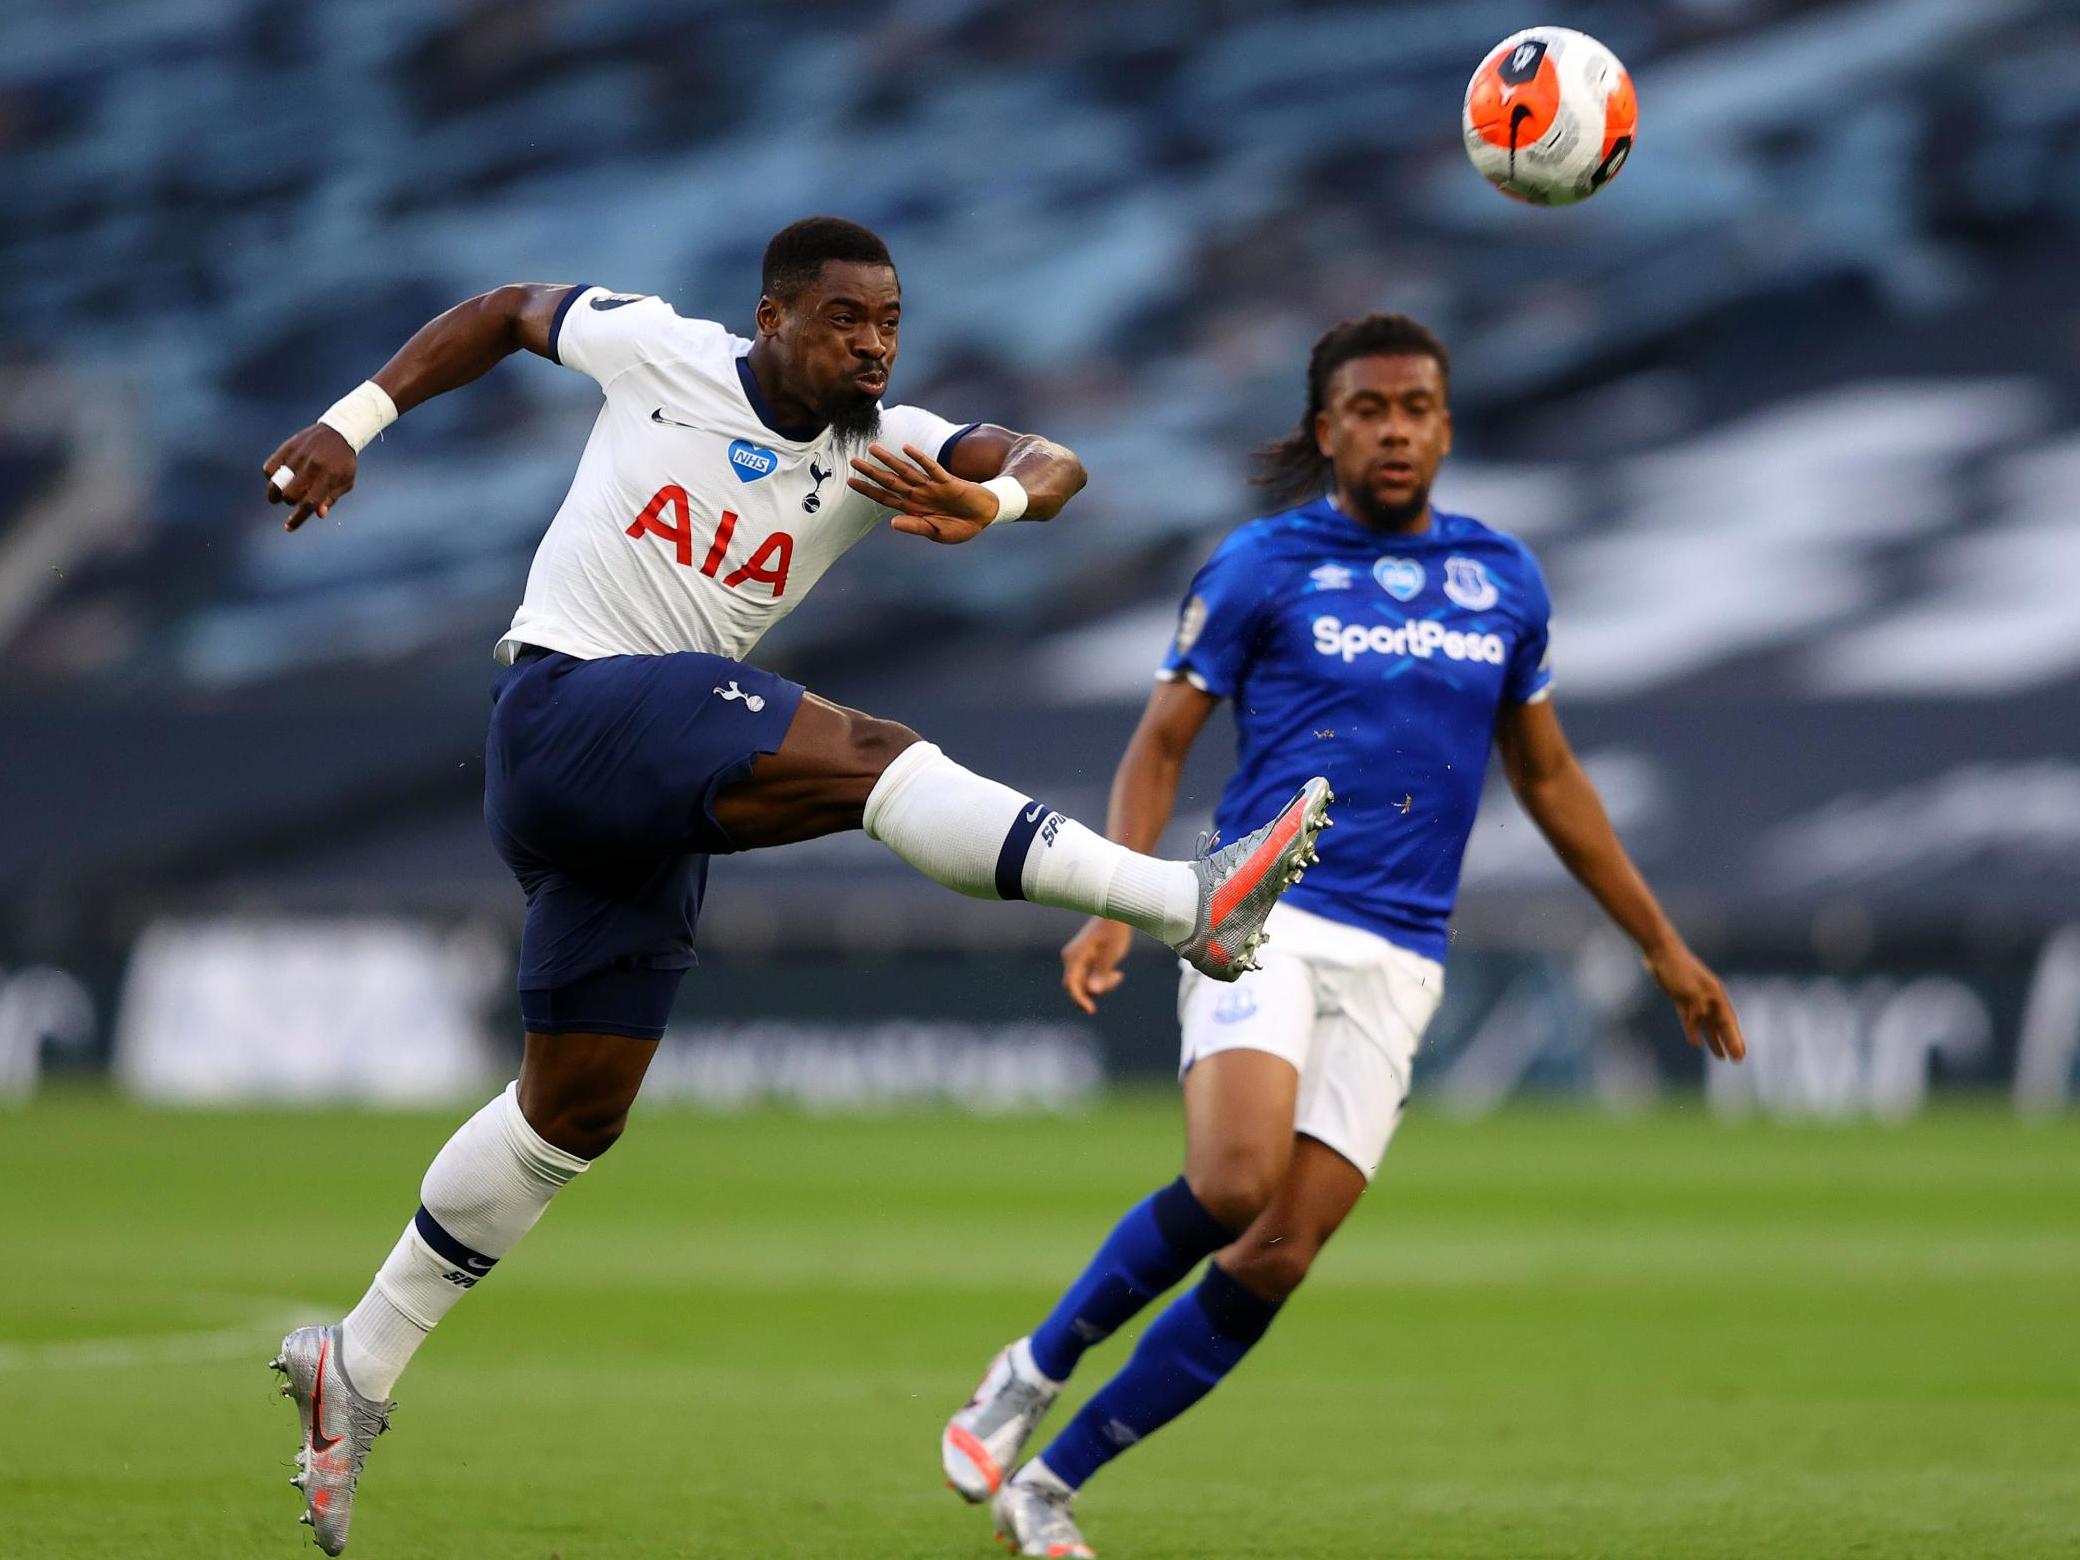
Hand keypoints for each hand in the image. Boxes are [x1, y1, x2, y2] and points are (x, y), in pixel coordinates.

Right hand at [261, 424, 356, 531]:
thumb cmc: (343, 462)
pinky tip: (276, 477)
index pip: (310, 503)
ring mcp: (298, 456)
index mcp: (329, 477)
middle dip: (289, 502)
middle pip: (290, 495)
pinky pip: (269, 468)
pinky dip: (270, 476)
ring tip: (278, 494)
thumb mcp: (346, 481)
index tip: (288, 527)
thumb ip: (331, 498)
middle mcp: (312, 466)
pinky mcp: (287, 447)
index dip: (298, 519)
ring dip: (275, 493)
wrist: (339, 431)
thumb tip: (318, 514)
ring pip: (276, 483)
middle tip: (293, 499)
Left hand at [847, 443, 998, 542]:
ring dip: (890, 460)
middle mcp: (919, 495)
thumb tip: (892, 523)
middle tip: (853, 460)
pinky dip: (920, 459)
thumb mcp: (936, 532)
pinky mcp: (948, 481)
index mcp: (914, 509)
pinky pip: (932, 468)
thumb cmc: (960, 526)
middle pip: (890, 481)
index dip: (868, 490)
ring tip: (873, 449)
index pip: (885, 497)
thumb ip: (915, 526)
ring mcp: (932, 486)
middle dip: (872, 471)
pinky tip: (907, 449)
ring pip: (906, 471)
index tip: (850, 481)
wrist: (985, 517)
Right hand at [1062, 917, 1134, 1015]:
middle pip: (1079, 986)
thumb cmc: (1115, 931)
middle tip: (1117, 977)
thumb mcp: (1112, 953)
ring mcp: (1076, 960)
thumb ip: (1101, 973)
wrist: (1116, 912)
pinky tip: (1116, 972)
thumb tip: (1093, 991)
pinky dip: (1102, 978)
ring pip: (1085, 983)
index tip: (1091, 1010)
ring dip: (1102, 984)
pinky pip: (1089, 977)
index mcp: (1074, 956)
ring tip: (1118, 974)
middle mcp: (1071, 958)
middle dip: (1098, 988)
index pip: (1070, 984)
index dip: (1079, 1000)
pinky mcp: (1083, 961)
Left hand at [1645, 943, 1745, 1061]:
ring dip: (1714, 1040)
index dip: (1734, 1040)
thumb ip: (1698, 1006)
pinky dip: (1694, 1031)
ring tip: (1720, 1057)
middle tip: (1737, 1060)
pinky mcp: (1682, 998)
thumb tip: (1702, 1022)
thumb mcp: (1690, 988)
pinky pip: (1690, 1019)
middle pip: (1721, 1025)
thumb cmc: (1678, 968)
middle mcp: (1709, 998)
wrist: (1660, 952)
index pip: (1728, 1022)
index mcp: (1715, 995)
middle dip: (1729, 1042)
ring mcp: (1695, 998)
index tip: (1741, 1055)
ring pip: (1708, 1024)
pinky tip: (1696, 1043)